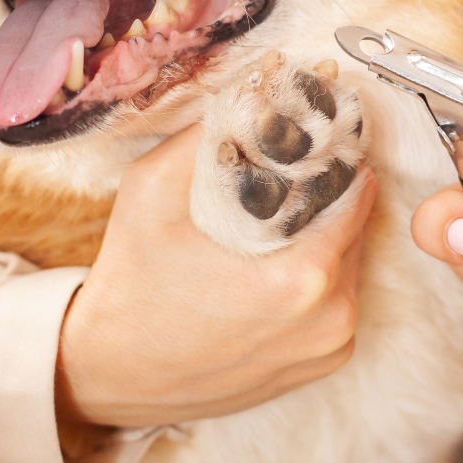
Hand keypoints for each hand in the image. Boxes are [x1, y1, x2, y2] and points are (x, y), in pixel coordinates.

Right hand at [57, 124, 375, 428]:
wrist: (107, 374)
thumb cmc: (130, 285)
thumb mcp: (152, 190)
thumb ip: (210, 135)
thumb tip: (255, 89)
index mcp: (303, 278)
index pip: (354, 188)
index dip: (334, 152)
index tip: (313, 132)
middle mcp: (331, 319)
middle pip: (355, 226)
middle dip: (327, 192)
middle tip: (291, 168)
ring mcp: (330, 348)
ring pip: (350, 263)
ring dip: (324, 234)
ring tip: (278, 214)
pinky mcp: (320, 365)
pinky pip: (337, 300)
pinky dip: (317, 276)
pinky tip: (273, 261)